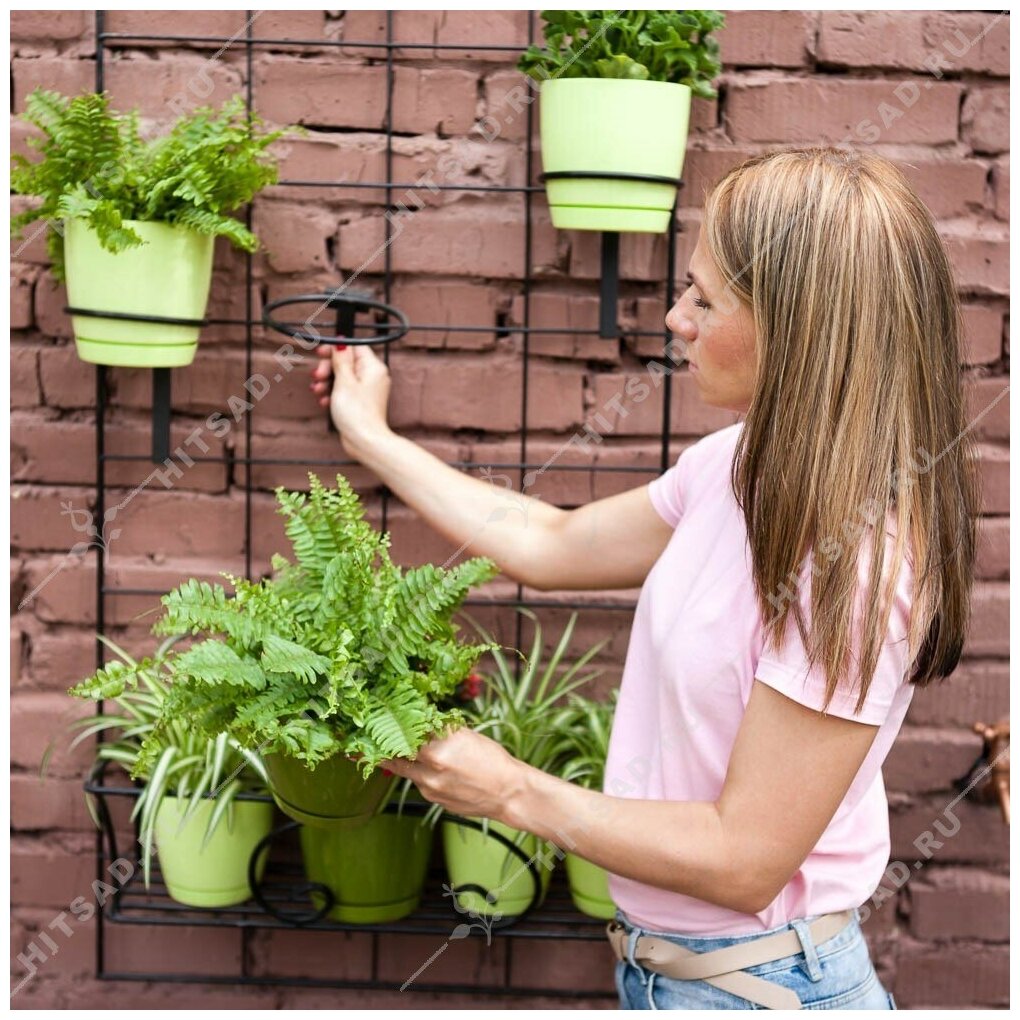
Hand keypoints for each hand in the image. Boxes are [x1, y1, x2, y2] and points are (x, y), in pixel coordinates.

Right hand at [310, 343, 392, 456]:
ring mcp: (367, 390)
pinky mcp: (360, 402)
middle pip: (346, 362)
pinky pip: (344, 392)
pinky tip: (324, 402)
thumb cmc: (357, 414)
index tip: (321, 353)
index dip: (336, 349)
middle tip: (318, 376)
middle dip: (328, 369)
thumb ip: (341, 360)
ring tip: (318, 391)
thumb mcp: (344, 381)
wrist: (364, 442)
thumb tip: (341, 342)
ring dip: (327, 383)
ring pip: (342, 378)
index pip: (354, 347)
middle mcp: (373, 377)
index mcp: (373, 367)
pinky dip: (333, 394)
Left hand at [381, 727, 528, 822]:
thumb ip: (440, 731)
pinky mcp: (432, 800)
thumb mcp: (466, 736)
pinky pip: (419, 783)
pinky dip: (421, 774)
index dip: (392, 727)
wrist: (508, 793)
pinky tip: (433, 769)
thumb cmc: (492, 760)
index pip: (404, 734)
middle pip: (395, 755)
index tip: (381, 722)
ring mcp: (429, 787)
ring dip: (402, 760)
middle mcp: (430, 769)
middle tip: (371, 740)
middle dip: (384, 747)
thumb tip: (420, 721)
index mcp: (439, 748)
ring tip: (396, 750)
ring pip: (406, 770)